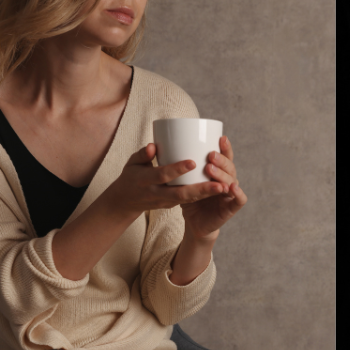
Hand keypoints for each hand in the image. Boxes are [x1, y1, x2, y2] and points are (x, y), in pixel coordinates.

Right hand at [102, 143, 225, 218]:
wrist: (125, 201)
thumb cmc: (131, 175)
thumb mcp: (132, 163)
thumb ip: (142, 154)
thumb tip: (153, 146)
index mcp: (145, 181)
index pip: (163, 175)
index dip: (177, 169)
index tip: (193, 162)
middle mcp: (156, 194)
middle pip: (180, 193)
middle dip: (201, 190)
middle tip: (220, 184)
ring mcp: (164, 202)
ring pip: (187, 200)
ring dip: (206, 195)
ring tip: (225, 188)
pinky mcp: (171, 204)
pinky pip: (188, 201)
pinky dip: (203, 196)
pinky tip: (218, 190)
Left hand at [180, 135, 247, 238]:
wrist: (194, 223)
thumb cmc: (188, 199)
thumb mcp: (182, 181)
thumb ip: (174, 167)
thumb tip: (152, 147)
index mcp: (219, 171)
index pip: (226, 157)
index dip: (225, 147)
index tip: (220, 138)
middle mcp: (227, 180)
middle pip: (229, 166)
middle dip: (222, 160)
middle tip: (210, 155)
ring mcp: (231, 193)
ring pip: (232, 180)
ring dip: (223, 174)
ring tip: (211, 169)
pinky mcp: (232, 208)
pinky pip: (240, 199)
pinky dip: (238, 193)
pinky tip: (231, 187)